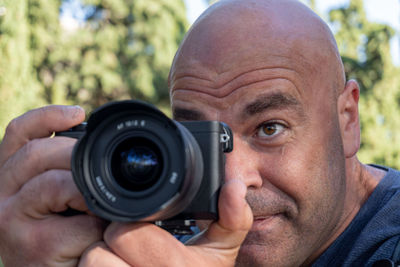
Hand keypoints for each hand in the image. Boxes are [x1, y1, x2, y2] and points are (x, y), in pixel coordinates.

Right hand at [0, 105, 105, 266]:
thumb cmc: (57, 235)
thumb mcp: (52, 197)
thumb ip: (60, 170)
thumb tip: (92, 144)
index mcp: (8, 178)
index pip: (18, 134)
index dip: (47, 117)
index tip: (78, 113)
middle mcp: (0, 196)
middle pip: (36, 154)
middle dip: (76, 154)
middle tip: (100, 169)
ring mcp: (10, 222)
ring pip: (54, 183)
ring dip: (87, 190)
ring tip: (99, 205)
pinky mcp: (34, 246)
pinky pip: (78, 222)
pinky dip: (96, 225)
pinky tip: (96, 232)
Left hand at [79, 179, 252, 266]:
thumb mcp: (222, 253)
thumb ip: (234, 218)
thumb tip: (235, 187)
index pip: (124, 233)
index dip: (132, 226)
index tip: (144, 230)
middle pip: (99, 251)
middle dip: (113, 244)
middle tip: (130, 246)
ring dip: (100, 261)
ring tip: (122, 262)